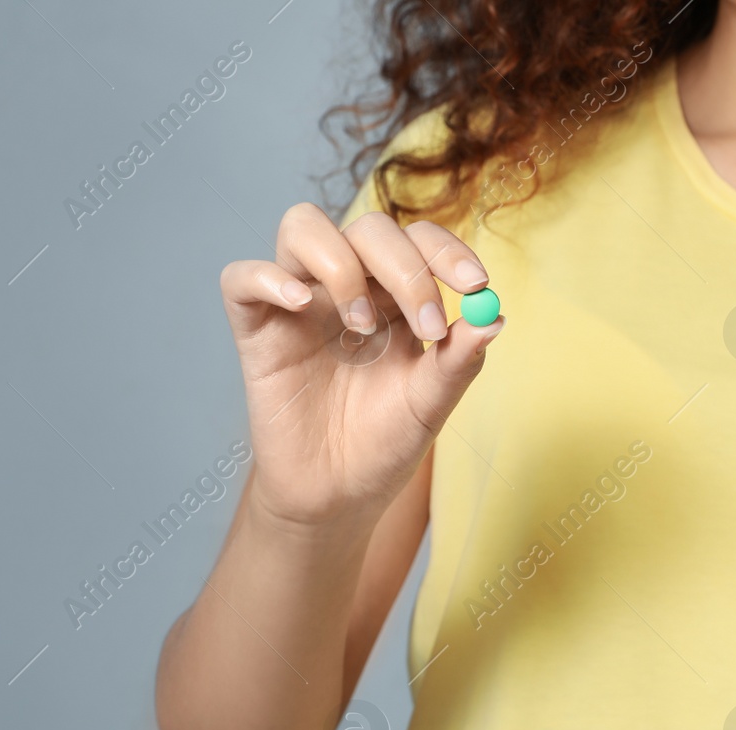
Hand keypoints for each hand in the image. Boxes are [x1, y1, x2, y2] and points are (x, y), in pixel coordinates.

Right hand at [219, 204, 504, 529]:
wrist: (338, 497)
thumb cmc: (384, 444)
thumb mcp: (430, 403)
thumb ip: (460, 359)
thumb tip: (494, 317)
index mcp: (395, 296)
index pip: (419, 240)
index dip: (447, 250)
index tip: (476, 285)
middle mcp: (348, 287)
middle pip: (369, 229)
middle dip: (407, 270)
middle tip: (427, 326)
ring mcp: (299, 303)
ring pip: (302, 226)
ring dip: (341, 264)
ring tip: (361, 326)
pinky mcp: (256, 330)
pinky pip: (241, 278)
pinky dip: (266, 277)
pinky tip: (299, 304)